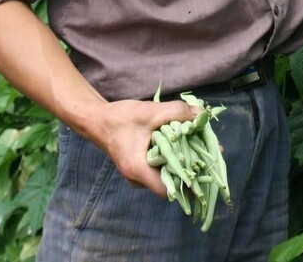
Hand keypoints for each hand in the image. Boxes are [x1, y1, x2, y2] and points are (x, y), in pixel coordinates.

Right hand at [81, 98, 198, 196]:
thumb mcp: (150, 111)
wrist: (97, 120)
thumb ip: (176, 112)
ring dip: (182, 162)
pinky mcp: (140, 169)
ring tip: (197, 145)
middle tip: (206, 152)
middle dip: (190, 169)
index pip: (169, 190)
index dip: (188, 181)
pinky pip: (160, 169)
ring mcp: (138, 176)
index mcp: (138, 170)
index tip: (203, 167)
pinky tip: (182, 144)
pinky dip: (172, 158)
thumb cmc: (119, 118)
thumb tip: (201, 116)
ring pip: (166, 175)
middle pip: (170, 183)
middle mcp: (138, 179)